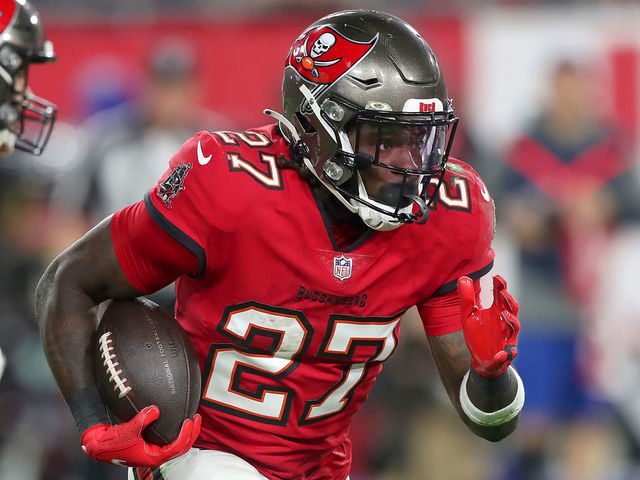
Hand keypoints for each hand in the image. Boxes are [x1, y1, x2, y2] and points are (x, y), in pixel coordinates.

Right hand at [81, 405, 200, 467]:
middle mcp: (156, 455)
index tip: (190, 420)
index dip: (186, 434)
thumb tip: (156, 409)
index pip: (177, 447)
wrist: (99, 446)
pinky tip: (176, 420)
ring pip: (177, 445)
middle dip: (192, 433)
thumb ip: (142, 420)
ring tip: (192, 419)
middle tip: (197, 418)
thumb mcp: (128, 430)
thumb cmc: (112, 442)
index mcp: (154, 457)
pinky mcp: (150, 446)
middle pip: (182, 447)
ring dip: (186, 433)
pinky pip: (168, 440)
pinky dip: (176, 431)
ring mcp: (154, 451)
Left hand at [457, 275, 519, 376]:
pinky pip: (507, 355)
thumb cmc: (477, 334)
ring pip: (514, 328)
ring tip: (503, 314)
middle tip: (502, 292)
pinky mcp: (504, 355)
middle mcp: (504, 323)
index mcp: (496, 312)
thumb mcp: (468, 315)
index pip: (501, 296)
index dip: (500, 286)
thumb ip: (467, 298)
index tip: (496, 277)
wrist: (480, 360)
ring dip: (511, 321)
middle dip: (508, 300)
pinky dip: (505, 355)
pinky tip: (501, 354)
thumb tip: (463, 278)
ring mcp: (507, 338)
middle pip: (512, 309)